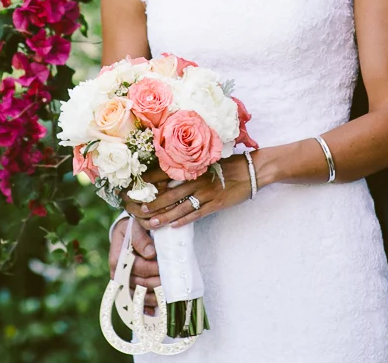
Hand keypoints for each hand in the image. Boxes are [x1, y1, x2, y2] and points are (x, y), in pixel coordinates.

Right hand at [109, 217, 161, 313]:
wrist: (127, 233)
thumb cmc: (132, 229)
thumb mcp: (134, 227)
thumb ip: (140, 239)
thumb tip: (150, 253)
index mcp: (118, 258)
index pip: (137, 267)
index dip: (152, 268)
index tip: (166, 265)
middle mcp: (119, 274)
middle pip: (139, 283)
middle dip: (157, 282)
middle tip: (172, 281)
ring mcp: (123, 283)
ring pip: (139, 295)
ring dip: (154, 296)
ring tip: (168, 295)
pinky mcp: (128, 289)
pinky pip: (136, 301)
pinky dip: (145, 307)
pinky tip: (154, 311)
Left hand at [128, 155, 252, 230]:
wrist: (252, 170)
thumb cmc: (228, 163)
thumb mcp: (207, 160)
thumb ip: (189, 167)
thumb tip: (169, 172)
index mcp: (192, 167)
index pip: (164, 174)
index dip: (148, 183)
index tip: (136, 189)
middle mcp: (196, 179)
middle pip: (168, 194)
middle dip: (152, 203)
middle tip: (137, 211)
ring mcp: (206, 192)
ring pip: (180, 206)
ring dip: (164, 216)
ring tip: (151, 223)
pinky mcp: (216, 204)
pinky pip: (197, 214)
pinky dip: (184, 220)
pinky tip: (173, 226)